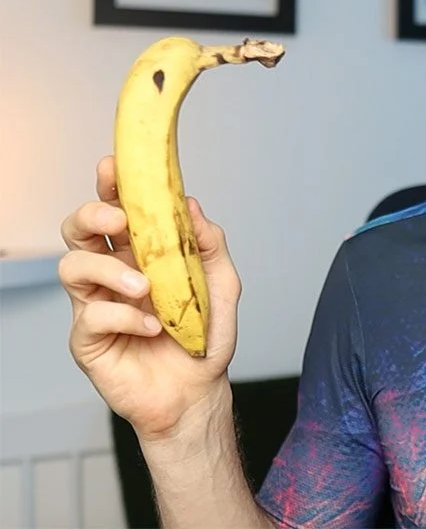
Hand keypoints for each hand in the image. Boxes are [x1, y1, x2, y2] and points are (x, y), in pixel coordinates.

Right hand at [59, 155, 241, 439]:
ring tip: (145, 288)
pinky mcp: (88, 338)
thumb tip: (189, 204)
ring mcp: (95, 304)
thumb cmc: (204, 334)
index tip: (113, 167)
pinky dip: (125, 318)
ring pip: (72, 267)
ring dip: (109, 270)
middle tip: (119, 222)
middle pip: (77, 231)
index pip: (116, 211)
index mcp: (140, 253)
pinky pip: (91, 315)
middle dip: (91, 216)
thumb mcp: (221, 282)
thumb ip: (207, 242)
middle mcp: (112, 273)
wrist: (199, 390)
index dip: (109, 187)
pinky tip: (153, 328)